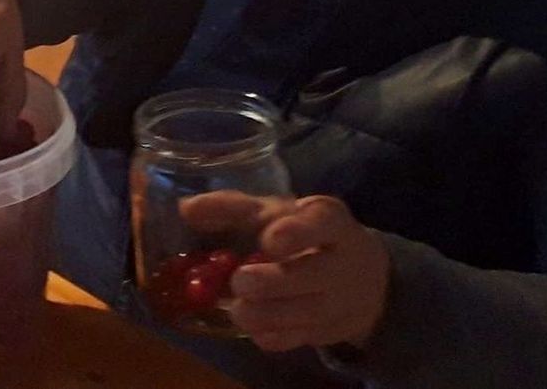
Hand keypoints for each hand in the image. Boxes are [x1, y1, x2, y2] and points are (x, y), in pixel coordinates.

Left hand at [181, 191, 391, 352]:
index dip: (298, 233)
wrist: (360, 276)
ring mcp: (341, 300)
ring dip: (269, 314)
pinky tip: (255, 329)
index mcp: (330, 221)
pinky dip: (275, 336)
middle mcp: (343, 261)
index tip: (269, 241)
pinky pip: (302, 338)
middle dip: (276, 282)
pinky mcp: (330, 331)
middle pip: (315, 274)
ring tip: (237, 310)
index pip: (323, 223)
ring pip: (308, 313)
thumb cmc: (304, 234)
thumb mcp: (275, 212)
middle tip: (241, 281)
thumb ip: (232, 208)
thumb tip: (186, 209)